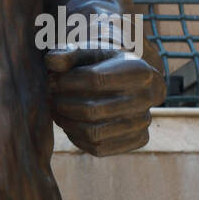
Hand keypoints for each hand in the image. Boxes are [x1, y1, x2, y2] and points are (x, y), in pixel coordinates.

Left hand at [45, 43, 165, 155]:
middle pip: (93, 110)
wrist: (132, 81)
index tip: (52, 80)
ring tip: (57, 110)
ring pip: (94, 133)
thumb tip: (51, 62)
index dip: (66, 82)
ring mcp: (144, 122)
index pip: (95, 79)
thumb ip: (69, 54)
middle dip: (64, 103)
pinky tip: (69, 123)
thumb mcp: (90, 52)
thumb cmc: (105, 63)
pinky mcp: (138, 140)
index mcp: (139, 70)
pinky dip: (77, 138)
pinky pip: (99, 148)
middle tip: (51, 97)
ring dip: (67, 123)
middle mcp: (147, 98)